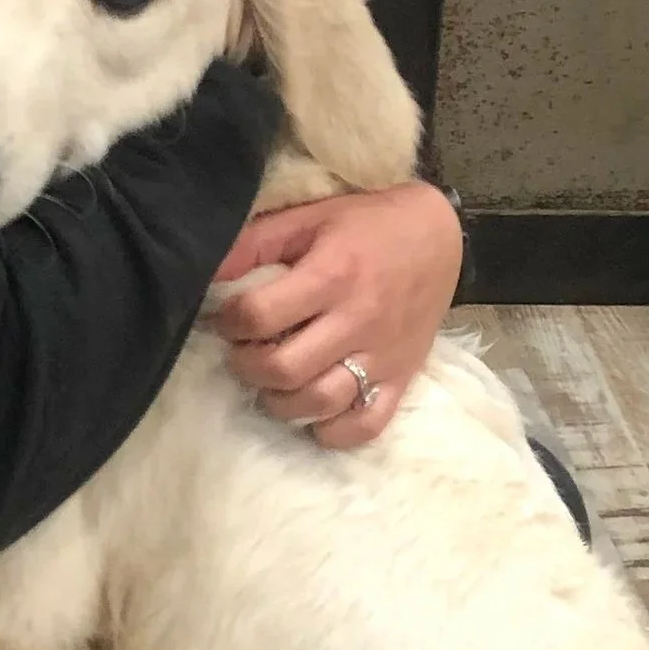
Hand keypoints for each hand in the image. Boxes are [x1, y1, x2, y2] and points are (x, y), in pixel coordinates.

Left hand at [212, 182, 462, 449]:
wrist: (441, 234)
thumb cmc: (366, 225)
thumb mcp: (308, 218)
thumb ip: (254, 244)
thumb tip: (207, 274)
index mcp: (332, 274)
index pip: (259, 316)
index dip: (228, 322)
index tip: (224, 319)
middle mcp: (358, 320)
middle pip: (284, 369)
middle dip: (247, 366)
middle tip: (244, 352)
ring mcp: (383, 356)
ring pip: (319, 403)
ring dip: (280, 401)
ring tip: (272, 382)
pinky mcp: (403, 378)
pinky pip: (365, 425)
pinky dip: (332, 431)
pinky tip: (313, 413)